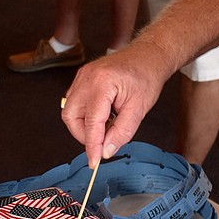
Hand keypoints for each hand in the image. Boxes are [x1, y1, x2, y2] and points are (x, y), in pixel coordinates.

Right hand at [61, 43, 167, 163]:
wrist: (148, 56)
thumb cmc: (146, 76)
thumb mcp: (139, 109)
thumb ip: (122, 132)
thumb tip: (106, 151)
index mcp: (102, 83)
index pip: (91, 122)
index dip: (91, 146)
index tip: (93, 163)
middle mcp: (87, 78)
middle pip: (71, 117)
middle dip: (84, 134)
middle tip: (104, 141)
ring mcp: (82, 76)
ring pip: (70, 110)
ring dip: (85, 124)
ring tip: (108, 124)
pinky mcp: (82, 78)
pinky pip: (75, 102)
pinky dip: (85, 114)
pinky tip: (104, 115)